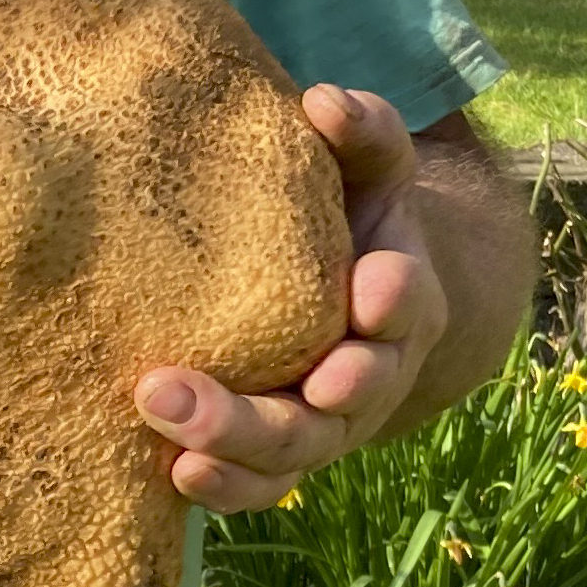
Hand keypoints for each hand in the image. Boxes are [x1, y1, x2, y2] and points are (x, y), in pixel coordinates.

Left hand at [133, 84, 448, 514]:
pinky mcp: (284, 452)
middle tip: (218, 392)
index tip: (370, 289)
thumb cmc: (348, 215)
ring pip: (298, 452)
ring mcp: (329, 420)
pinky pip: (262, 482)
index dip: (393, 297)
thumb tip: (324, 99)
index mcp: (400, 293)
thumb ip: (362, 131)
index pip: (406, 298)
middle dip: (291, 400)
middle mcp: (372, 368)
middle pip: (346, 397)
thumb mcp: (367, 167)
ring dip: (242, 451)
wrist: (353, 290)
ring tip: (185, 451)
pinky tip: (180, 478)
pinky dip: (228, 487)